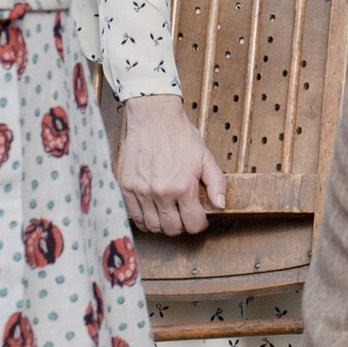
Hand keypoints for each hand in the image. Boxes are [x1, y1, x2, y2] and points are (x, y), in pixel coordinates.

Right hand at [118, 94, 226, 234]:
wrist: (154, 117)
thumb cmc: (179, 135)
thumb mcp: (205, 157)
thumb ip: (216, 183)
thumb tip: (220, 205)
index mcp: (183, 186)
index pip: (193, 224)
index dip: (199, 224)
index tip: (198, 218)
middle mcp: (161, 192)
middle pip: (172, 229)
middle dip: (182, 226)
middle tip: (183, 215)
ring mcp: (142, 191)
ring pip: (153, 226)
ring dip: (163, 224)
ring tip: (168, 213)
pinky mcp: (127, 187)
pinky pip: (135, 217)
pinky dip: (144, 219)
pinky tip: (152, 211)